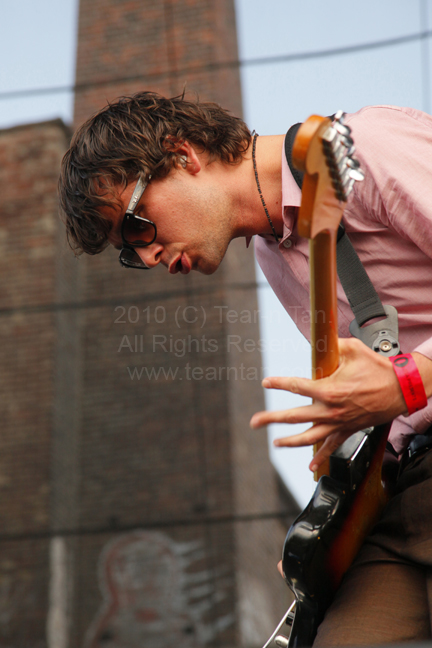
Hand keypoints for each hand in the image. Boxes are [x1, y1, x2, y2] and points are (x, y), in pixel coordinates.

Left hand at [250, 337, 406, 471]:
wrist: (401, 390)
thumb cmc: (378, 369)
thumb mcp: (353, 349)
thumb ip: (332, 344)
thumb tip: (318, 338)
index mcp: (329, 390)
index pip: (297, 387)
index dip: (279, 384)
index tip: (266, 382)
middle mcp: (331, 410)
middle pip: (294, 417)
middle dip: (272, 419)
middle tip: (254, 421)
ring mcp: (339, 423)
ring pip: (309, 438)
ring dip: (289, 441)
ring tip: (275, 442)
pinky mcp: (348, 430)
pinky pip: (331, 447)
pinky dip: (320, 458)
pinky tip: (311, 466)